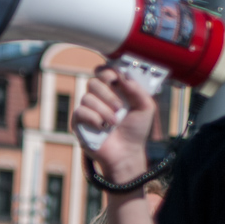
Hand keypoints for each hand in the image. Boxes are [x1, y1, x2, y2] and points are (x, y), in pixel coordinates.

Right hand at [71, 65, 156, 181]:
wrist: (127, 152)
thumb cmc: (136, 130)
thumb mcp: (146, 107)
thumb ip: (138, 89)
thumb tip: (123, 76)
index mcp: (114, 90)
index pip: (104, 71)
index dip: (109, 72)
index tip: (118, 80)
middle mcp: (99, 97)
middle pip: (94, 82)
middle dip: (108, 94)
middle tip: (120, 108)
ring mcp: (87, 109)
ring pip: (87, 97)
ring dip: (104, 111)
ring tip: (114, 123)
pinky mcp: (79, 121)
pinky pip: (80, 111)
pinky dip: (94, 119)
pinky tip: (102, 127)